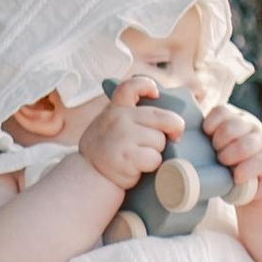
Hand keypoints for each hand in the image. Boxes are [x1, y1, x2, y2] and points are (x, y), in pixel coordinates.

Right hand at [75, 74, 174, 191]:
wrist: (87, 175)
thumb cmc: (106, 151)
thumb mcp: (109, 125)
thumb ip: (128, 117)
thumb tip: (165, 120)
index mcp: (116, 109)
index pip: (131, 87)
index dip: (147, 86)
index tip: (155, 94)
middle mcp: (119, 118)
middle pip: (163, 118)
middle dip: (173, 128)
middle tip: (173, 137)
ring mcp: (123, 136)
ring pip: (160, 140)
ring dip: (156, 151)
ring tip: (139, 156)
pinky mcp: (128, 156)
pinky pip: (155, 158)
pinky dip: (151, 166)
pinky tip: (137, 167)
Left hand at [204, 102, 261, 207]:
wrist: (255, 183)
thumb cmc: (227, 163)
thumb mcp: (217, 147)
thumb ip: (203, 139)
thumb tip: (170, 139)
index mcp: (235, 118)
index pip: (221, 111)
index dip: (210, 124)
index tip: (205, 136)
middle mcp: (251, 126)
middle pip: (232, 127)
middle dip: (219, 143)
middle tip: (215, 155)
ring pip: (246, 144)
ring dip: (229, 156)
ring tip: (224, 165)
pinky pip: (259, 162)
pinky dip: (245, 171)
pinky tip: (236, 177)